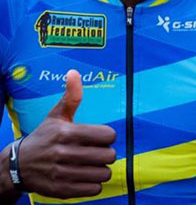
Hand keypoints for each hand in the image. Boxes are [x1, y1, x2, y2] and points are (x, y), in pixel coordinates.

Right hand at [17, 69, 115, 197]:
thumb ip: (71, 97)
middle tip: (96, 152)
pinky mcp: (62, 190)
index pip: (108, 136)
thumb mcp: (56, 116)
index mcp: (66, 133)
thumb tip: (73, 73)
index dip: (107, 137)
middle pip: (109, 155)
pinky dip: (93, 184)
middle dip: (106, 154)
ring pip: (104, 173)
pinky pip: (94, 189)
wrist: (17, 165)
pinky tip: (84, 176)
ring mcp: (62, 173)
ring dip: (101, 169)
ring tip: (91, 165)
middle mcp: (64, 153)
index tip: (99, 138)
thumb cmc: (44, 138)